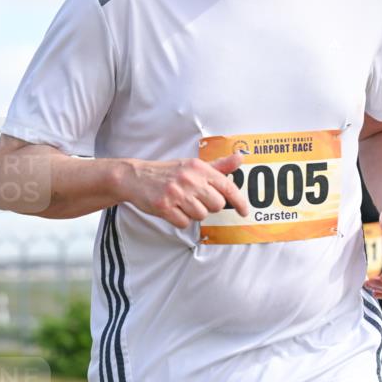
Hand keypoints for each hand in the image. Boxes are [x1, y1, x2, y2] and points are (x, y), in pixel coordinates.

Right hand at [120, 154, 249, 228]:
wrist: (136, 177)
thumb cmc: (168, 173)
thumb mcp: (193, 165)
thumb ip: (218, 166)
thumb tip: (240, 158)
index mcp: (199, 168)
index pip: (227, 186)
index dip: (239, 201)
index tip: (245, 211)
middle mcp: (189, 179)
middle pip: (216, 205)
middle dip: (208, 206)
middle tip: (195, 200)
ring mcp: (176, 193)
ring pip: (200, 215)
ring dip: (192, 213)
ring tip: (180, 203)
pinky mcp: (164, 206)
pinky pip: (184, 223)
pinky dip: (179, 220)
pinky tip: (172, 209)